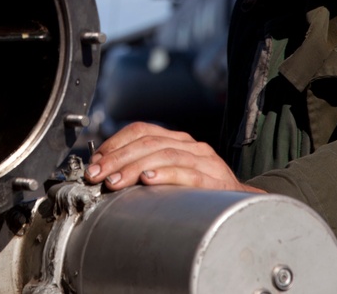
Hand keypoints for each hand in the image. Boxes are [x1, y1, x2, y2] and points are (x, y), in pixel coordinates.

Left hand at [84, 121, 263, 192]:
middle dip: (117, 159)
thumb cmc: (198, 193)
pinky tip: (149, 180)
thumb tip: (104, 174)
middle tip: (96, 176)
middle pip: (148, 142)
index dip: (114, 144)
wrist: (241, 206)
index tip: (94, 163)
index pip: (140, 130)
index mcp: (175, 140)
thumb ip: (143, 170)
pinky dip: (166, 174)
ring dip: (135, 168)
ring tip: (115, 182)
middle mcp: (189, 145)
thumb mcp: (169, 175)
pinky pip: (189, 173)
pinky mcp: (215, 179)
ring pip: (165, 154)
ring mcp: (204, 160)